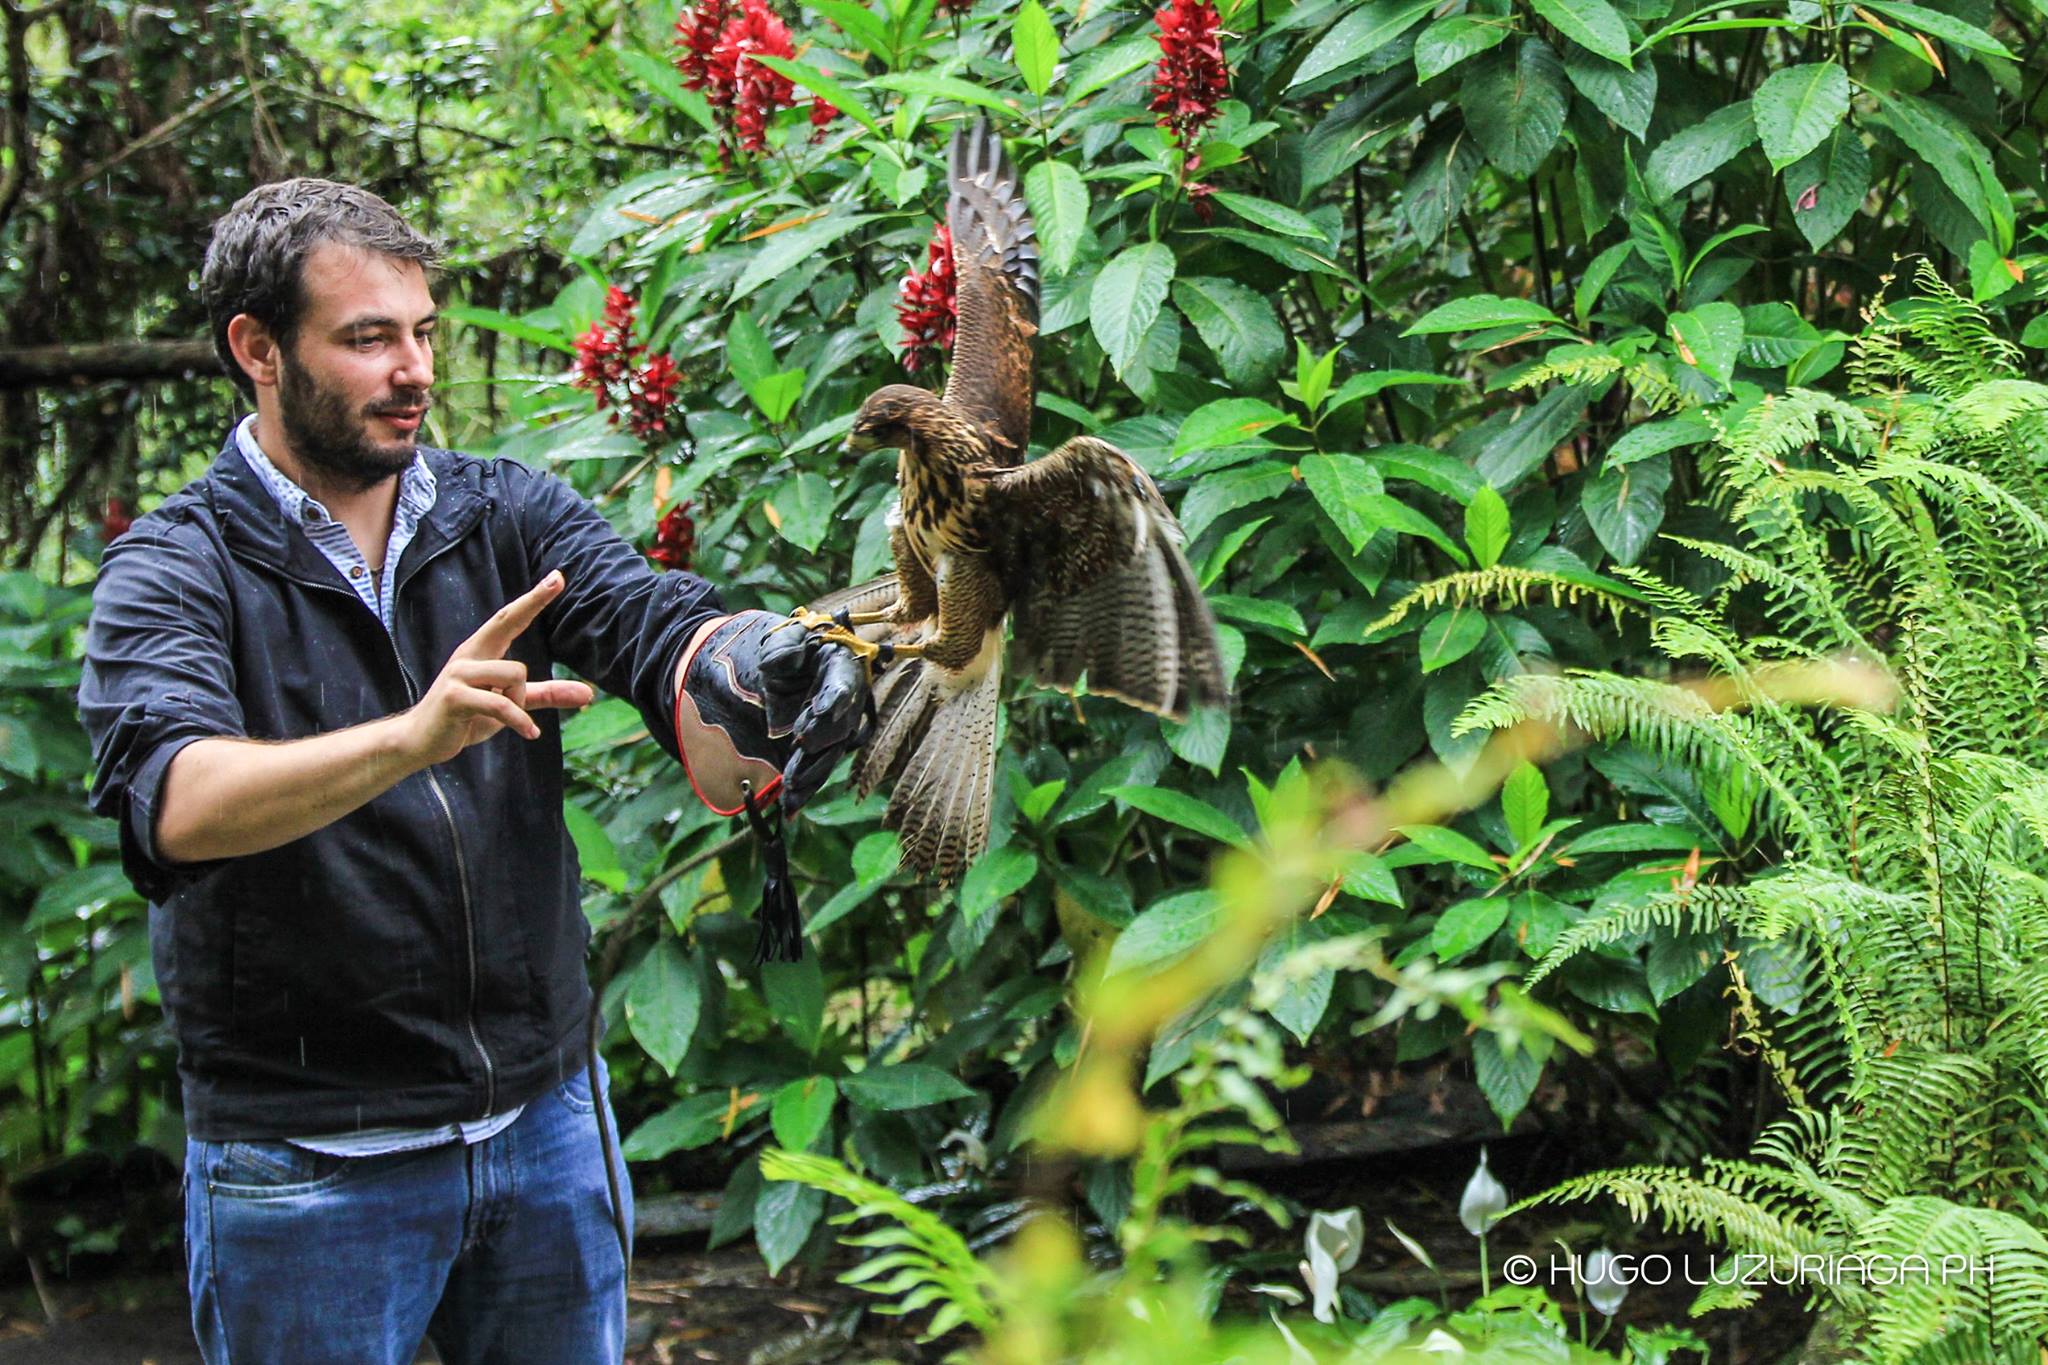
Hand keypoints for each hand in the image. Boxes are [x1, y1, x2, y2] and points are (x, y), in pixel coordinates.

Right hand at [400, 570, 595, 767]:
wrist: (421, 741)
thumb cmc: (468, 718)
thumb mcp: (512, 704)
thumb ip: (547, 695)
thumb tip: (589, 694)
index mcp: (482, 651)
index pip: (510, 618)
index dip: (534, 599)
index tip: (557, 577)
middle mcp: (470, 655)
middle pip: (507, 622)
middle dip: (533, 601)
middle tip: (559, 579)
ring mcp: (459, 673)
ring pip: (515, 673)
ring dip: (520, 701)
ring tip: (509, 717)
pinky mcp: (455, 697)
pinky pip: (501, 704)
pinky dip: (520, 721)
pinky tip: (530, 733)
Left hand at [757, 623, 871, 810]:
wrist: (780, 666)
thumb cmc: (786, 646)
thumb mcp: (781, 637)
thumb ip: (783, 647)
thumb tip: (782, 663)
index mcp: (840, 666)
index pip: (844, 683)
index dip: (836, 698)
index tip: (822, 709)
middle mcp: (844, 701)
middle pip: (841, 724)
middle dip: (822, 736)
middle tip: (800, 743)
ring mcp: (833, 727)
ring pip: (829, 755)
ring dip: (812, 772)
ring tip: (792, 788)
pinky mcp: (818, 748)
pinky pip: (816, 771)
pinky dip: (804, 790)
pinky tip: (790, 809)